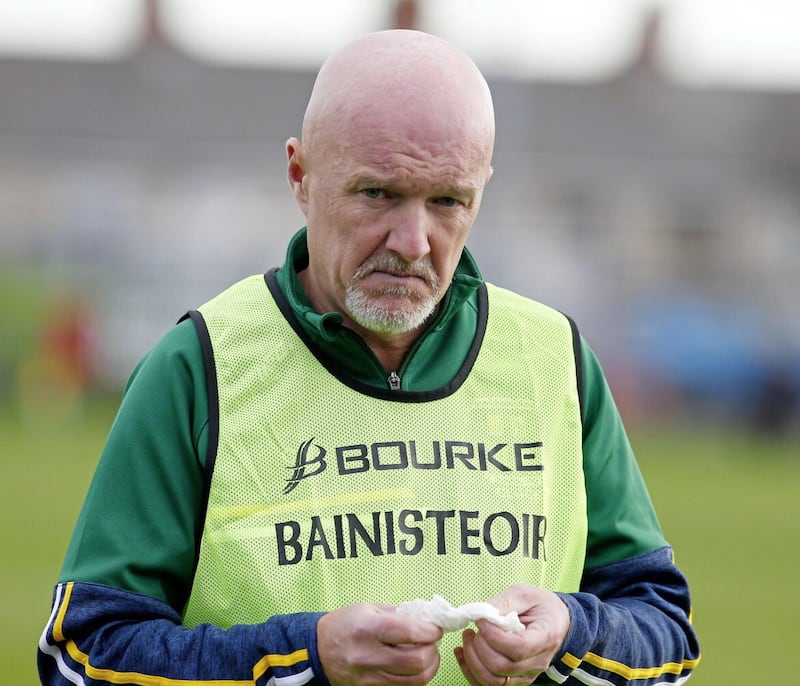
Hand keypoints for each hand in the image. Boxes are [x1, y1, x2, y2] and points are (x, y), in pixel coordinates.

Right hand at [317, 603, 442, 684]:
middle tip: (432, 643)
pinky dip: (415, 679)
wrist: (317, 649)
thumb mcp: (369, 609)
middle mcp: (368, 655)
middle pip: (416, 661)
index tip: (435, 629)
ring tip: (427, 656)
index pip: (410, 632)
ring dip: (429, 667)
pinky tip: (413, 668)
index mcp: (369, 628)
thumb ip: (399, 614)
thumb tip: (427, 619)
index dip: (430, 631)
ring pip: (414, 681)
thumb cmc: (344, 624)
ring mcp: (368, 677)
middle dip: (432, 651)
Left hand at [454, 584, 569, 685]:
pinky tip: (463, 652)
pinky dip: (470, 671)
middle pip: (502, 667)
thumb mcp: (525, 593)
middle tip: (474, 628)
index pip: (518, 648)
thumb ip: (503, 602)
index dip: (494, 637)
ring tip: (468, 638)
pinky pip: (488, 685)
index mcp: (545, 637)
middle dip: (480, 647)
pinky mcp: (514, 679)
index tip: (481, 621)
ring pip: (493, 681)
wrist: (555, 620)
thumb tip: (481, 614)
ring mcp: (526, 674)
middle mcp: (538, 662)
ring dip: (472, 661)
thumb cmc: (540, 605)